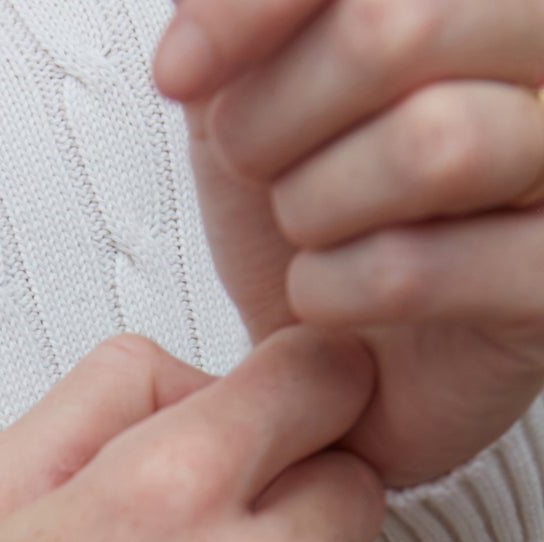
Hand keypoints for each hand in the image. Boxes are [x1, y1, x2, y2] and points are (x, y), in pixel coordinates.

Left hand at [153, 0, 543, 486]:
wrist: (344, 360)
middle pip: (393, 29)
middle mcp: (539, 53)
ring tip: (303, 230)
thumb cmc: (320, 211)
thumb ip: (241, 17)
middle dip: (275, 112)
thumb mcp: (255, 83)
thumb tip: (194, 27)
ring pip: (429, 146)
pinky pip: (415, 271)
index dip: (254, 5)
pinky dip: (331, 293)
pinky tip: (325, 301)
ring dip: (313, 205)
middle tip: (248, 162)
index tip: (179, 71)